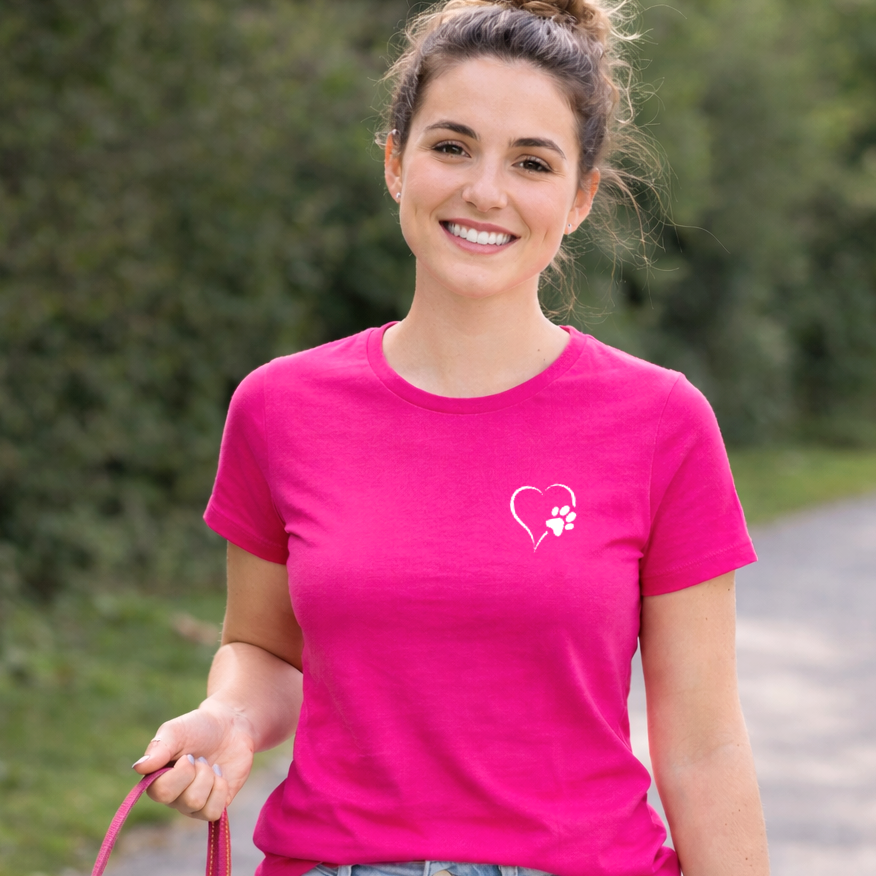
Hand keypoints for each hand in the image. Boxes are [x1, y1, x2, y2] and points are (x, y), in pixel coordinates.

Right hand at [132, 700, 256, 821]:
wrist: (229, 726)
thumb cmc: (198, 727)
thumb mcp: (176, 730)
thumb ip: (159, 747)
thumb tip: (139, 767)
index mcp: (157, 780)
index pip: (160, 792)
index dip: (181, 773)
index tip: (189, 755)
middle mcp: (172, 797)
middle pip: (185, 801)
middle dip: (200, 774)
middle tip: (201, 758)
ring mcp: (192, 804)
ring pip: (199, 804)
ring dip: (210, 778)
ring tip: (210, 765)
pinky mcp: (213, 806)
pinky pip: (214, 813)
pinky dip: (221, 789)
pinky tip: (220, 775)